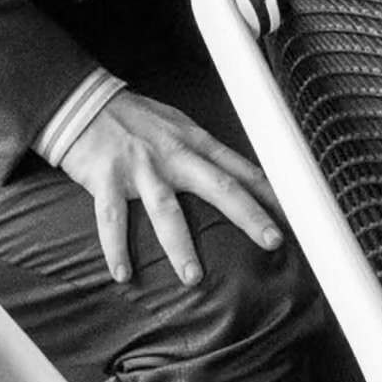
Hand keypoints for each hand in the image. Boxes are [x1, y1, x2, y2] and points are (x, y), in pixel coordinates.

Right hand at [50, 91, 285, 286]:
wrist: (84, 103)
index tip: (298, 213)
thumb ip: (205, 153)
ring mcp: (140, 168)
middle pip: (220, 187)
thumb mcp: (179, 127)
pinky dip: (115, 248)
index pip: (242, 169)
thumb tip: (239, 177)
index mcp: (196, 142)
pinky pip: (111, 219)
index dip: (271, 192)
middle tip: (273, 241)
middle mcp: (174, 155)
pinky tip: (122, 273)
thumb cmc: (135, 119)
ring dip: (180, 246)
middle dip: (249, 215)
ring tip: (193, 278)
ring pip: (166, 210)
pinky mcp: (106, 178)